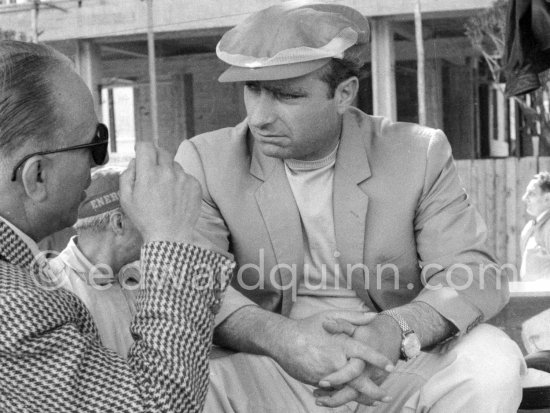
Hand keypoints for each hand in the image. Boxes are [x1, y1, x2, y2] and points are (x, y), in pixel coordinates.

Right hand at [120, 141, 201, 243]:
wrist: (170, 236)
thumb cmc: (145, 219)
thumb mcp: (126, 198)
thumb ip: (127, 175)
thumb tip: (135, 161)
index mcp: (148, 173)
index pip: (146, 146)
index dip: (141, 147)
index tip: (140, 152)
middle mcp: (167, 172)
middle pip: (162, 151)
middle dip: (155, 157)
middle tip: (152, 171)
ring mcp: (183, 178)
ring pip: (174, 165)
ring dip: (168, 171)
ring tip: (165, 190)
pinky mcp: (195, 185)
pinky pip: (186, 176)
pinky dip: (180, 182)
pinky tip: (175, 197)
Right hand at [271, 311, 392, 396]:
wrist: (283, 340)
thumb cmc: (308, 326)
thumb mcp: (331, 316)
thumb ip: (354, 317)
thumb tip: (374, 315)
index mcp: (342, 344)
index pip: (365, 354)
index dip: (379, 360)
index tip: (391, 367)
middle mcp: (337, 361)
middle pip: (360, 380)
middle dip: (374, 391)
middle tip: (386, 396)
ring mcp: (327, 373)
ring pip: (347, 389)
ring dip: (361, 397)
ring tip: (374, 402)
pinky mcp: (317, 381)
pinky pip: (333, 390)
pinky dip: (342, 395)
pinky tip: (351, 398)